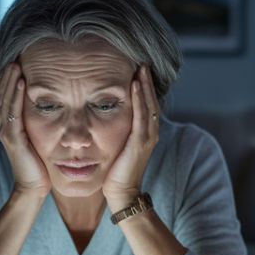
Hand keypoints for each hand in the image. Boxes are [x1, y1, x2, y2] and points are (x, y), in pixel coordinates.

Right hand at [0, 62, 49, 197]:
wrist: (34, 189)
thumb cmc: (41, 167)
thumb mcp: (43, 142)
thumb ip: (45, 128)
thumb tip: (58, 113)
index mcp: (14, 126)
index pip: (10, 98)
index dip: (12, 81)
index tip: (20, 63)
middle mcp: (7, 126)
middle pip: (5, 95)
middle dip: (9, 76)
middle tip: (15, 56)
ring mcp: (8, 132)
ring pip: (6, 100)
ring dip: (10, 81)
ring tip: (15, 64)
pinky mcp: (12, 138)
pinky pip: (13, 112)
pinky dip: (15, 96)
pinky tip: (20, 82)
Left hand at [104, 65, 160, 208]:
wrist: (121, 193)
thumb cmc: (115, 172)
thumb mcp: (117, 146)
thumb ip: (116, 132)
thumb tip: (104, 118)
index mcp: (145, 133)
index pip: (147, 104)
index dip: (144, 86)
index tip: (137, 69)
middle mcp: (150, 132)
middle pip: (151, 100)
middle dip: (147, 81)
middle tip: (142, 62)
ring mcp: (147, 137)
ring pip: (149, 105)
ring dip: (145, 85)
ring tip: (141, 68)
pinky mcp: (140, 142)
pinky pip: (142, 115)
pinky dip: (140, 98)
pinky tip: (135, 84)